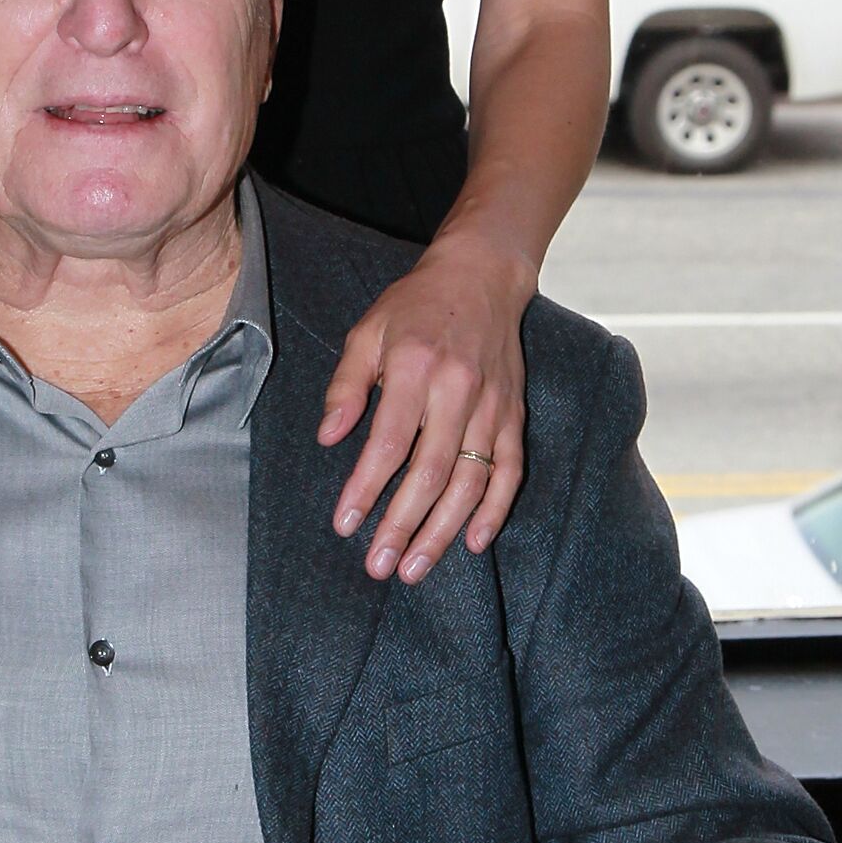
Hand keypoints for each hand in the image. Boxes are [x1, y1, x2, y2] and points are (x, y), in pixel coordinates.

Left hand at [319, 227, 533, 581]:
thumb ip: (346, 386)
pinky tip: (474, 542)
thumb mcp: (366, 331)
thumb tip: (327, 438)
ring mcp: (492, 404)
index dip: (366, 488)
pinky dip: (495, 510)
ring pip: (471, 481)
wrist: (481, 275)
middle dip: (403, 524)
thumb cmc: (414, 306)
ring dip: (443, 530)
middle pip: (431, 471)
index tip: (345, 524)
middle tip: (379, 565)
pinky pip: (510, 471)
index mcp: (414, 366)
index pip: (388, 441)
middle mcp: (457, 388)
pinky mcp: (514, 414)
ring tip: (416, 567)